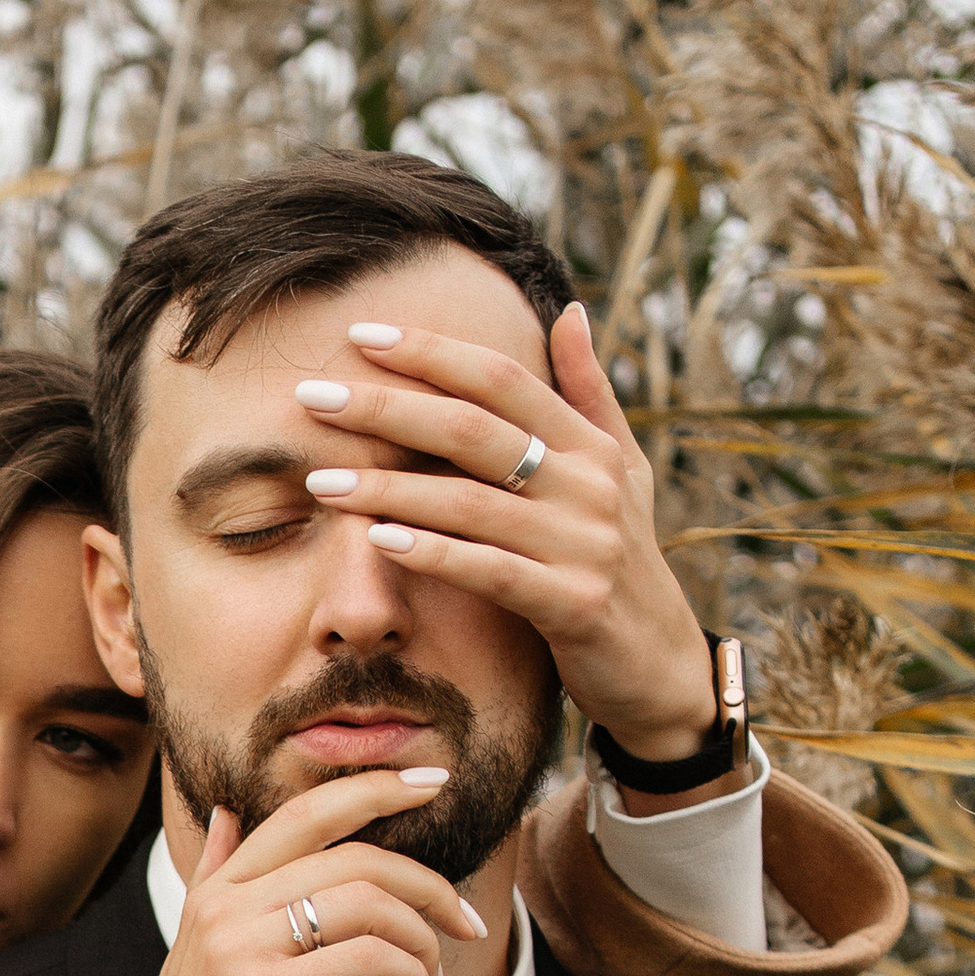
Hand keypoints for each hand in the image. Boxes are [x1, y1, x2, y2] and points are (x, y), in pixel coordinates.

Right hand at [104, 771, 484, 975]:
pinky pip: (366, 959)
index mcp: (216, 892)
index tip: (435, 784)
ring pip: (368, 904)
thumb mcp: (194, 951)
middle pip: (354, 856)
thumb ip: (217, 877)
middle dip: (428, 886)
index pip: (307, 812)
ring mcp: (240, 950)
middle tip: (465, 924)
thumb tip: (226, 812)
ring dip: (424, 943)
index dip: (378, 787)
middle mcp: (224, 908)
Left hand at [296, 302, 716, 760]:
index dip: (430, 352)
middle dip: (387, 407)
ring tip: (322, 479)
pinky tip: (377, 541)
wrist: (661, 664)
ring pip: (470, 502)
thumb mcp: (621, 469)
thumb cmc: (625, 559)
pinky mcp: (573, 606)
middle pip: (473, 430)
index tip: (360, 334)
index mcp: (590, 445)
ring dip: (388, 488)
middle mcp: (590, 485)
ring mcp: (583, 545)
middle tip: (313, 395)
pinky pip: (490, 571)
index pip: (501, 379)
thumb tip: (568, 311)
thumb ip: (588, 392)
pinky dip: (433, 554)